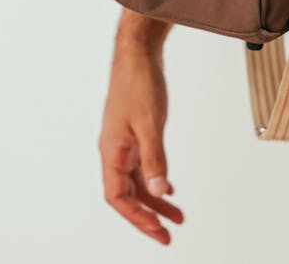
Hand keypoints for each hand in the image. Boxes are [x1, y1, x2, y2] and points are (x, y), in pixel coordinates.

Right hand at [98, 15, 183, 243]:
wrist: (138, 53)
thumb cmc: (138, 82)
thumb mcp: (150, 124)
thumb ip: (154, 159)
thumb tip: (157, 192)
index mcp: (111, 150)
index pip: (118, 196)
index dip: (136, 217)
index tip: (157, 231)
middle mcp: (114, 149)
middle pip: (128, 194)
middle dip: (147, 217)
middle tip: (167, 235)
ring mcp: (124, 141)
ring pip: (137, 181)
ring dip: (155, 200)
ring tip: (177, 217)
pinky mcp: (134, 132)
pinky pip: (142, 166)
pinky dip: (155, 180)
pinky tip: (168, 189)